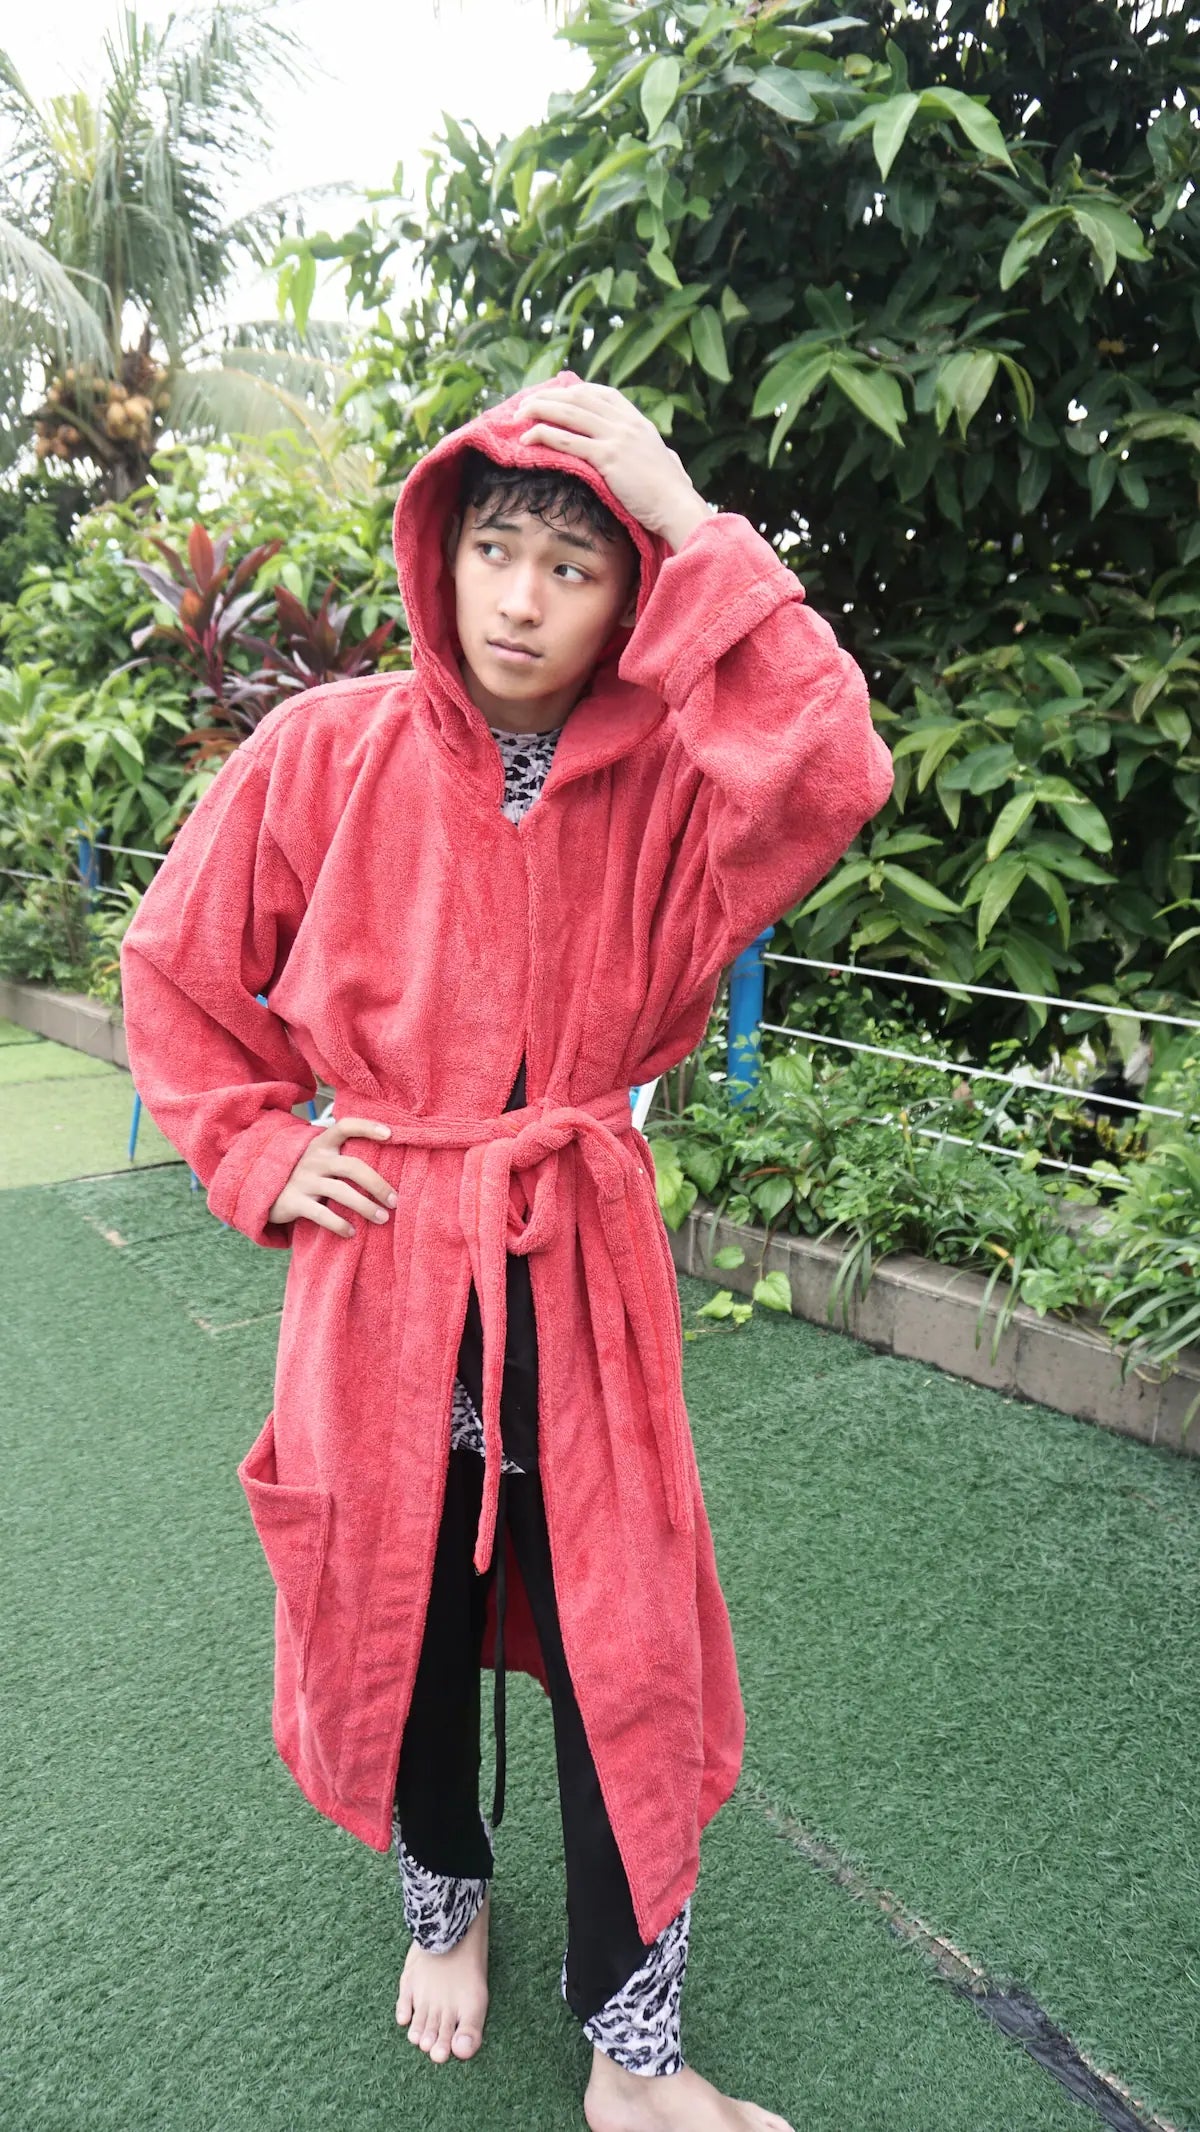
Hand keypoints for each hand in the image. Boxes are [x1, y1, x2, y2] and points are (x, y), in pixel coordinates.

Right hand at [268, 1117, 395, 1239]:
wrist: (264, 1192)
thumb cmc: (306, 1176)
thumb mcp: (320, 1159)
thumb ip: (342, 1156)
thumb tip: (388, 1162)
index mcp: (322, 1144)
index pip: (345, 1127)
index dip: (367, 1127)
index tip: (390, 1134)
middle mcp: (313, 1160)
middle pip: (352, 1166)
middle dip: (377, 1184)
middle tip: (395, 1201)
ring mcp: (303, 1180)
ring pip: (340, 1192)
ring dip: (365, 1207)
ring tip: (383, 1218)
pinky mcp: (294, 1202)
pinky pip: (322, 1214)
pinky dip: (340, 1225)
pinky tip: (352, 1233)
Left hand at [517, 378, 710, 549]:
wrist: (677, 506)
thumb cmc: (670, 493)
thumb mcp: (663, 461)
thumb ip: (654, 453)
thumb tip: (666, 456)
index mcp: (638, 421)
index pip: (601, 394)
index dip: (574, 391)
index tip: (555, 395)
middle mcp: (626, 423)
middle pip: (579, 398)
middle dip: (549, 397)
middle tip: (526, 404)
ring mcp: (617, 437)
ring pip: (569, 414)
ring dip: (540, 410)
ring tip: (519, 416)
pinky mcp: (607, 457)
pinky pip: (568, 440)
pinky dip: (545, 435)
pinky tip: (528, 438)